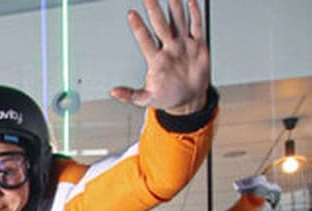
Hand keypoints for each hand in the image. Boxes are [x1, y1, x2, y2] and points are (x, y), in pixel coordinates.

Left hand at [111, 0, 209, 114]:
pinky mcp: (197, 46)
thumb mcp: (147, 99)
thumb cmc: (167, 97)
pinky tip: (191, 2)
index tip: (131, 14)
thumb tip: (113, 92)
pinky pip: (196, 27)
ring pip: (178, 22)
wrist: (189, 100)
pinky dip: (195, 15)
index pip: (145, 40)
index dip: (139, 27)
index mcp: (156, 60)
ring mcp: (182, 45)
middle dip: (155, 10)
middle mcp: (169, 48)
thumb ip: (130, 95)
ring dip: (175, 8)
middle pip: (161, 25)